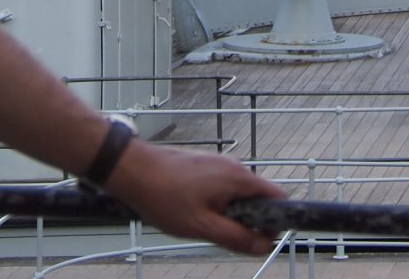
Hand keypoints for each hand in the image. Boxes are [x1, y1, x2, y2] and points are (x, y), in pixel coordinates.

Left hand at [103, 137, 284, 255]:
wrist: (132, 168)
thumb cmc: (163, 196)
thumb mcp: (201, 226)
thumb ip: (235, 236)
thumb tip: (264, 245)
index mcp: (238, 178)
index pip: (277, 196)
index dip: (274, 221)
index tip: (259, 239)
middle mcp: (232, 166)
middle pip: (256, 197)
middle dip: (246, 220)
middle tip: (220, 234)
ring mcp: (217, 163)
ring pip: (236, 194)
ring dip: (227, 213)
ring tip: (200, 222)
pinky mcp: (203, 164)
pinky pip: (221, 187)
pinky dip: (214, 202)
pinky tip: (190, 211)